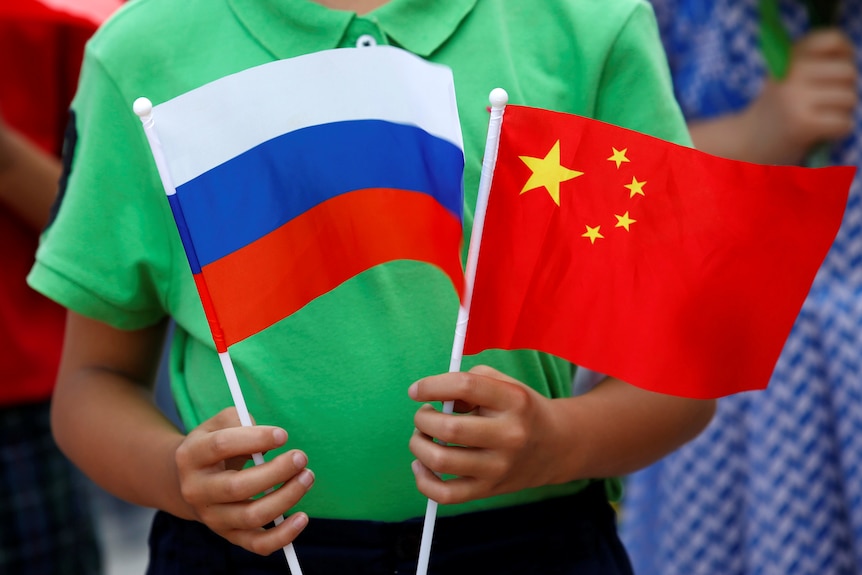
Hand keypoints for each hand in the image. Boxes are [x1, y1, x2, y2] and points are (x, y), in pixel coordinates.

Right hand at [175, 407, 313, 554]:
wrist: (189, 481)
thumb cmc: (214, 445)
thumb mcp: (218, 424)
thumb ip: (240, 421)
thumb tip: (270, 436)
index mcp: (191, 455)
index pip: (221, 445)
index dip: (256, 439)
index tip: (283, 435)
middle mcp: (196, 490)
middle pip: (237, 487)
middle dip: (276, 472)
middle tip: (300, 458)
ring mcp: (212, 517)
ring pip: (251, 516)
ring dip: (286, 498)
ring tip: (307, 477)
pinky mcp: (229, 535)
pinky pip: (257, 544)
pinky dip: (283, 536)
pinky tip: (302, 518)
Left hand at [408, 365, 564, 504]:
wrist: (557, 446)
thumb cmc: (520, 410)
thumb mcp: (504, 384)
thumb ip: (469, 380)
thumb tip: (434, 399)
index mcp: (514, 401)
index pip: (465, 386)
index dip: (431, 386)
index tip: (416, 390)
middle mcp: (509, 435)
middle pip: (449, 429)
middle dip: (423, 419)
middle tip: (424, 415)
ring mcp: (499, 467)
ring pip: (441, 461)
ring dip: (418, 445)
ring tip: (422, 436)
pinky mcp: (489, 490)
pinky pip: (446, 495)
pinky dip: (423, 480)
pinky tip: (422, 465)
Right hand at [746, 28, 856, 163]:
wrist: (748, 142)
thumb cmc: (778, 108)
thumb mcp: (789, 76)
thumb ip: (817, 61)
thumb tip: (850, 57)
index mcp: (789, 56)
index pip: (832, 39)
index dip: (845, 54)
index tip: (834, 71)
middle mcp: (792, 72)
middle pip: (848, 72)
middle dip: (844, 90)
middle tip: (821, 103)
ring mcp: (796, 98)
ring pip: (849, 98)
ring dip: (840, 113)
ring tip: (817, 118)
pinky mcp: (803, 123)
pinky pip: (844, 123)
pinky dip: (838, 132)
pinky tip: (818, 133)